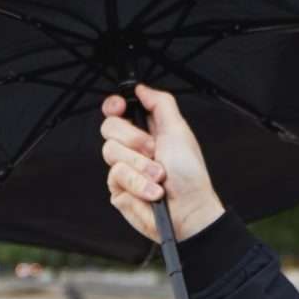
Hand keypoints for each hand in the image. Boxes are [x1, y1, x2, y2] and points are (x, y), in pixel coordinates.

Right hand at [100, 83, 224, 244]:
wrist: (188, 211)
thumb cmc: (189, 175)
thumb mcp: (179, 131)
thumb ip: (160, 104)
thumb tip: (142, 88)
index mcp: (147, 130)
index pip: (117, 111)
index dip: (114, 106)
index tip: (120, 107)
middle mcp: (132, 148)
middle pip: (109, 127)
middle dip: (133, 139)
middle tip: (153, 150)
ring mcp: (123, 168)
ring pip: (110, 152)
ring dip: (140, 165)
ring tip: (158, 177)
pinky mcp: (118, 189)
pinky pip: (115, 176)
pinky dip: (138, 184)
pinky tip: (152, 192)